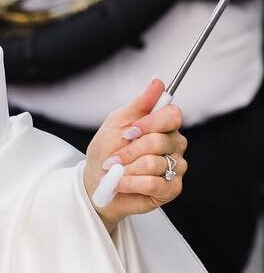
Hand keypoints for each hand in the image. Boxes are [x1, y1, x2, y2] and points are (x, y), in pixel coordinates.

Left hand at [84, 79, 186, 228]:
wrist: (97, 181)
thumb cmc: (107, 151)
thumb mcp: (117, 123)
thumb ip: (139, 104)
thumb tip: (158, 83)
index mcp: (162, 126)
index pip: (174, 115)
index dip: (151, 123)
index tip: (130, 130)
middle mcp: (174, 145)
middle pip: (159, 140)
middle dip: (129, 149)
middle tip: (115, 156)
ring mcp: (175, 167)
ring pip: (154, 163)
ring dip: (127, 167)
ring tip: (118, 170)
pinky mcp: (171, 189)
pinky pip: (154, 183)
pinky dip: (130, 182)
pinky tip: (122, 182)